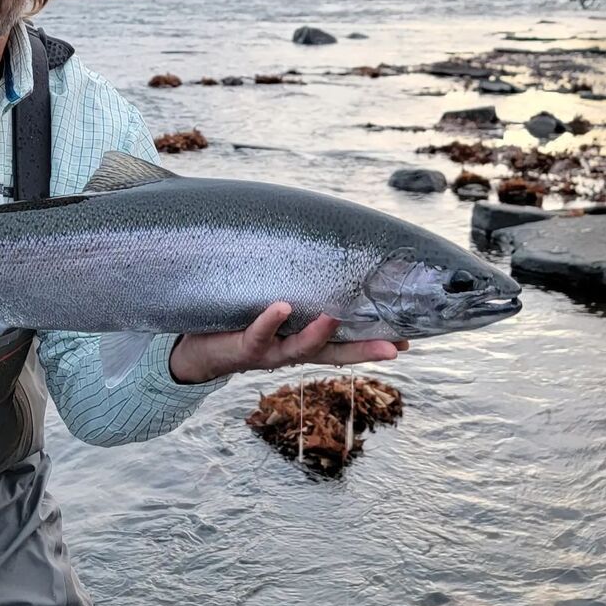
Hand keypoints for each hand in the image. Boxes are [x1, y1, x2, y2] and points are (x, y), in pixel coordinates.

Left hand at [168, 302, 409, 384]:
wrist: (197, 350)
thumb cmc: (239, 321)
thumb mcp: (271, 307)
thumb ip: (295, 290)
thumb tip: (319, 253)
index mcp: (304, 341)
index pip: (346, 344)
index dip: (375, 343)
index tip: (408, 342)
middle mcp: (292, 350)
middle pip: (334, 353)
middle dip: (365, 350)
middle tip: (395, 346)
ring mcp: (269, 351)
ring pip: (299, 347)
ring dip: (318, 334)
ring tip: (334, 316)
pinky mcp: (244, 347)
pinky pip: (259, 333)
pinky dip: (270, 320)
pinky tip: (281, 306)